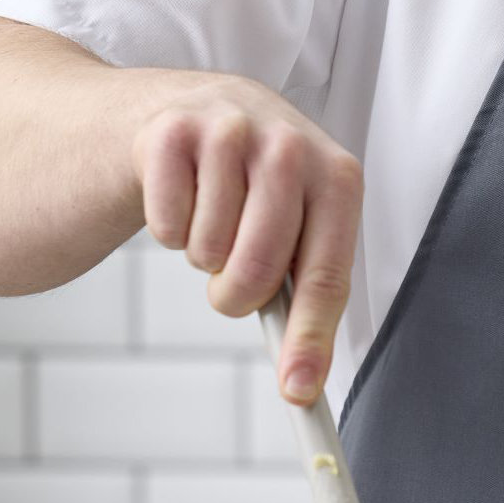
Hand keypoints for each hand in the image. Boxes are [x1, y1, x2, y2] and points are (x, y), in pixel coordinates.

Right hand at [132, 76, 362, 403]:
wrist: (182, 112)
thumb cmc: (250, 188)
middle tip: (231, 283)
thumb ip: (309, 292)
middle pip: (261, 269)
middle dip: (237, 297)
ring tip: (210, 219)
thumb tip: (303, 381)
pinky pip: (166, 226)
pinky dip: (168, 229)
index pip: (326, 275)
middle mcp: (289, 144)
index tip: (298, 390)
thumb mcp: (297, 223)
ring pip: (209, 250)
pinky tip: (181, 195)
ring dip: (202, 257)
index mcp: (336, 176)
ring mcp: (228, 130)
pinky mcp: (170, 129)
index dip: (310, 340)